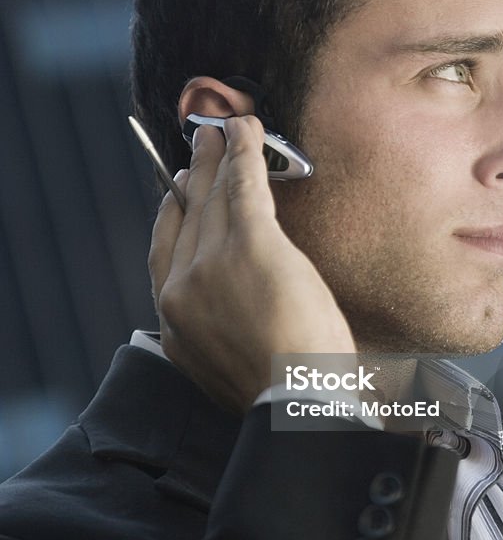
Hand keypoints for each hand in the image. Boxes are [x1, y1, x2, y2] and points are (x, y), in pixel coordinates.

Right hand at [149, 116, 355, 413]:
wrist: (298, 409)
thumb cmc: (285, 396)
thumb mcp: (233, 365)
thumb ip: (222, 326)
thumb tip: (236, 301)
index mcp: (176, 324)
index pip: (167, 253)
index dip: (174, 215)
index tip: (181, 193)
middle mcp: (181, 290)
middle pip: (186, 218)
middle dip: (194, 177)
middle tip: (200, 148)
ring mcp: (210, 265)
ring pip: (211, 198)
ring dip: (216, 157)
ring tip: (220, 132)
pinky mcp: (249, 245)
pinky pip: (241, 185)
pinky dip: (242, 152)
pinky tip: (244, 130)